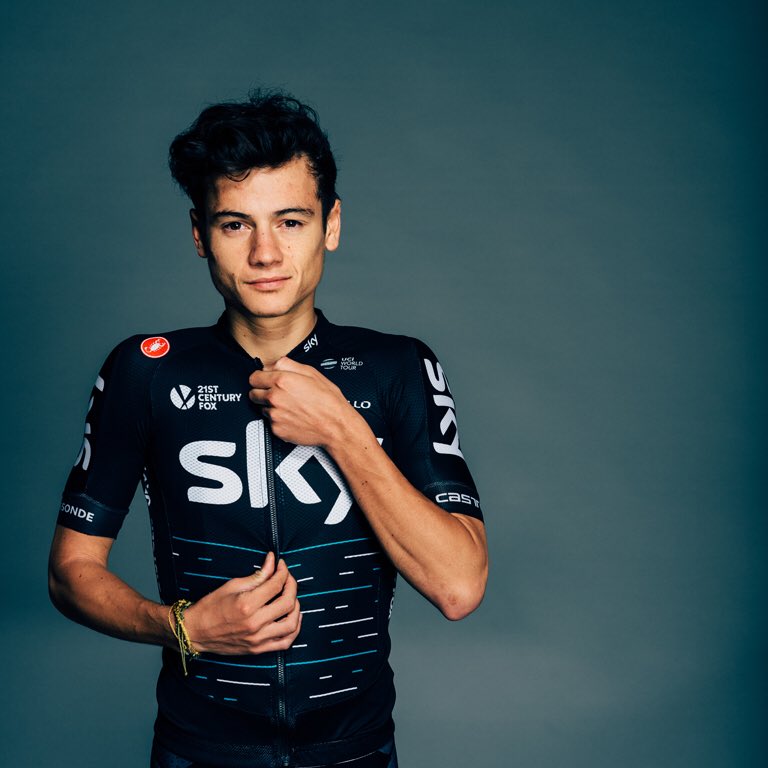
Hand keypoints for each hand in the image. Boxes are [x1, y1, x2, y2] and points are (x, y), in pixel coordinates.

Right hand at [183, 552, 301, 654]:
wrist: (195, 632)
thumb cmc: (211, 606)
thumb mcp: (232, 585)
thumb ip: (258, 575)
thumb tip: (273, 561)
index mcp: (247, 604)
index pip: (276, 585)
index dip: (283, 571)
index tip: (281, 565)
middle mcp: (254, 623)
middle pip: (287, 602)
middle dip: (292, 585)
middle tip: (287, 578)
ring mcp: (257, 639)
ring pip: (291, 624)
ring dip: (296, 607)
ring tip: (291, 597)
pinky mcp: (257, 650)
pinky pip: (285, 643)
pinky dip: (294, 630)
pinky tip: (293, 618)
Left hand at [249, 357, 357, 446]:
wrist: (335, 425)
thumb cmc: (328, 401)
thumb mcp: (312, 373)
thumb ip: (288, 364)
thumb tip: (273, 365)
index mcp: (282, 381)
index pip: (254, 377)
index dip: (260, 378)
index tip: (264, 380)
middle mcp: (275, 397)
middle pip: (253, 394)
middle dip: (261, 392)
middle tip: (275, 393)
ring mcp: (274, 415)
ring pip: (260, 408)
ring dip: (270, 406)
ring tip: (288, 405)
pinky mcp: (276, 429)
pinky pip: (269, 422)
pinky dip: (277, 419)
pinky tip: (291, 416)